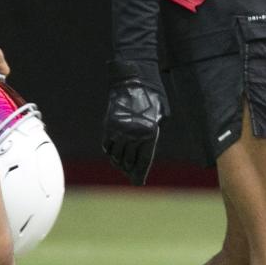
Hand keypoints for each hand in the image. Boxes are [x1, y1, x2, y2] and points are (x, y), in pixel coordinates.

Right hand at [102, 66, 164, 185]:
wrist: (131, 82)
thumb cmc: (150, 98)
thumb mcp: (158, 116)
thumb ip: (151, 136)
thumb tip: (140, 158)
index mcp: (149, 133)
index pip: (144, 161)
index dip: (140, 173)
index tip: (138, 182)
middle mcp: (133, 135)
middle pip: (129, 161)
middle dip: (129, 168)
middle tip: (130, 172)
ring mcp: (119, 131)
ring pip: (116, 156)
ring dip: (118, 161)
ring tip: (122, 163)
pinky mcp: (108, 127)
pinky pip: (107, 146)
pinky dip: (110, 151)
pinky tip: (114, 152)